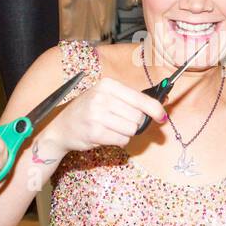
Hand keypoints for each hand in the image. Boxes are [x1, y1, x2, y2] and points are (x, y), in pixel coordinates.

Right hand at [48, 76, 167, 154]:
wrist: (62, 127)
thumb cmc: (88, 111)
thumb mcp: (106, 97)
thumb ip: (131, 101)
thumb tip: (160, 108)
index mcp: (107, 84)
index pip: (140, 98)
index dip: (155, 109)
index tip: (162, 117)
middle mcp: (102, 97)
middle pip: (138, 116)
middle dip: (135, 123)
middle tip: (120, 122)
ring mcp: (97, 115)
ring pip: (132, 129)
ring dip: (126, 133)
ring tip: (111, 128)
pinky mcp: (94, 132)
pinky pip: (122, 140)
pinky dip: (118, 141)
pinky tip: (106, 135)